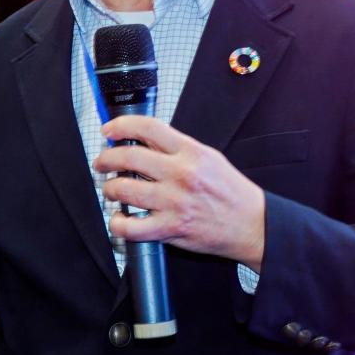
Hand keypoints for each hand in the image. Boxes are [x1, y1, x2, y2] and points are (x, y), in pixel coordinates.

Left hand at [93, 115, 265, 270]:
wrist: (252, 224)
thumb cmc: (230, 191)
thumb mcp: (209, 158)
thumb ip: (178, 148)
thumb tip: (144, 141)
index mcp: (191, 152)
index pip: (148, 128)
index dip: (121, 126)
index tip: (108, 131)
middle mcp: (181, 174)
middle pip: (129, 157)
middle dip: (106, 158)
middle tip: (102, 163)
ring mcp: (174, 202)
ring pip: (124, 190)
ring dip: (110, 189)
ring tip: (111, 189)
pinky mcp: (171, 228)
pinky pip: (131, 227)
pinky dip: (118, 223)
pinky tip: (120, 219)